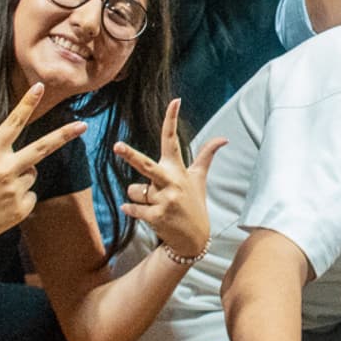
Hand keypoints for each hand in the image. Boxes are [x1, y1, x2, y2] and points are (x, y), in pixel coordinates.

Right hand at [0, 84, 85, 249]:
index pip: (13, 123)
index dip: (27, 104)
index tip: (40, 87)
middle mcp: (5, 170)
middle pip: (42, 148)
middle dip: (64, 135)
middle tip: (83, 125)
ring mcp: (14, 191)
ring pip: (31, 174)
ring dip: (20, 176)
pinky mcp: (19, 210)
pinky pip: (31, 196)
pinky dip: (20, 198)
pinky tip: (0, 203)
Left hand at [114, 98, 219, 261]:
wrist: (194, 238)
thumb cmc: (194, 203)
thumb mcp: (199, 179)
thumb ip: (206, 156)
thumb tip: (224, 138)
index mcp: (179, 170)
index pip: (173, 140)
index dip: (172, 119)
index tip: (175, 101)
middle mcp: (171, 182)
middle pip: (146, 165)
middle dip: (130, 155)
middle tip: (116, 145)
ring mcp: (164, 200)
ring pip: (134, 190)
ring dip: (138, 197)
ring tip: (155, 204)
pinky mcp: (156, 216)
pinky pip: (133, 207)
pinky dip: (132, 210)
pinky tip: (143, 213)